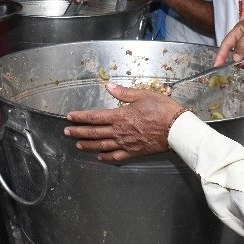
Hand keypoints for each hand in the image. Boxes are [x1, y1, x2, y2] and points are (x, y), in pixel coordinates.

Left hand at [64, 83, 184, 162]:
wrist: (177, 129)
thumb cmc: (162, 109)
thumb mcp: (143, 95)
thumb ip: (124, 92)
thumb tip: (109, 86)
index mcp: (120, 116)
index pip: (95, 117)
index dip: (81, 117)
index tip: (69, 117)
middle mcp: (120, 131)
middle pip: (95, 132)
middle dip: (79, 132)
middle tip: (66, 132)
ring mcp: (126, 144)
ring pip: (102, 146)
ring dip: (88, 145)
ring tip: (78, 145)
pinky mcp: (134, 152)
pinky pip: (116, 157)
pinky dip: (106, 158)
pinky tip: (99, 158)